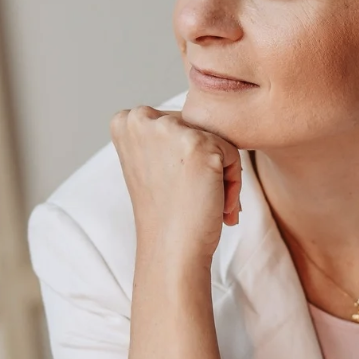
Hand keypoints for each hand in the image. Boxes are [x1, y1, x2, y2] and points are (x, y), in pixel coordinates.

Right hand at [111, 106, 243, 266]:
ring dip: (220, 174)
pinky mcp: (199, 143)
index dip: (183, 156)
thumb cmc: (167, 212)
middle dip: (204, 163)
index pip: (177, 121)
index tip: (172, 184)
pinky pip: (233, 153)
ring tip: (204, 201)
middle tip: (190, 197)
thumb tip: (205, 108)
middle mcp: (141, 118)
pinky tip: (216, 204)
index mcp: (125, 120)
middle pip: (198, 125)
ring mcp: (169, 129)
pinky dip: (232, 182)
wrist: (172, 250)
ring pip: (217, 138)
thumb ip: (164, 133)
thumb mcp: (150, 161)